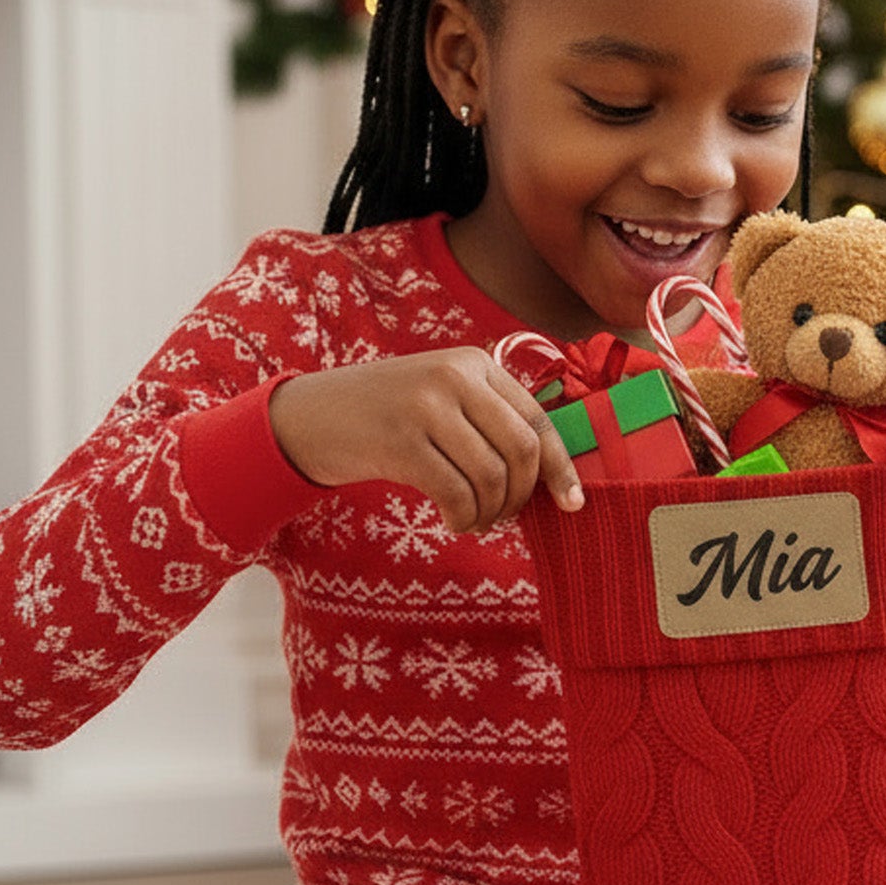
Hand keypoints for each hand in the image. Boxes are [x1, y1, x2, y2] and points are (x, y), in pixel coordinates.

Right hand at [269, 349, 583, 533]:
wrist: (310, 417)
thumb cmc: (389, 417)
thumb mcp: (443, 399)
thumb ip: (489, 420)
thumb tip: (548, 473)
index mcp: (475, 363)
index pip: (538, 419)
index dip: (561, 467)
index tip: (574, 503)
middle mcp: (455, 376)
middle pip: (522, 451)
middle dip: (522, 496)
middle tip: (503, 515)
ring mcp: (427, 406)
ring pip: (491, 477)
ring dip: (490, 513)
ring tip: (475, 520)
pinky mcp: (401, 441)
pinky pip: (457, 494)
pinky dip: (464, 518)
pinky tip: (454, 521)